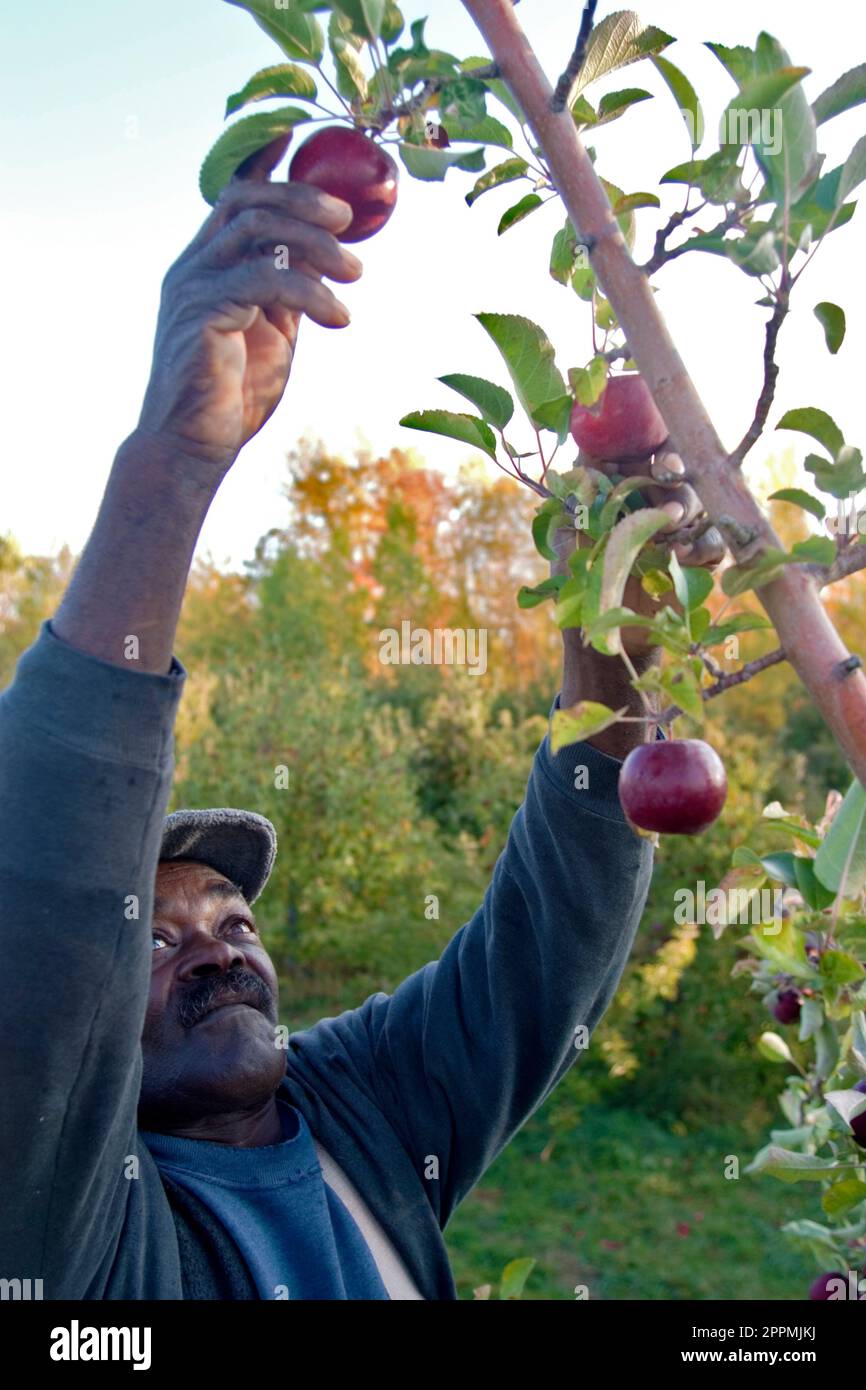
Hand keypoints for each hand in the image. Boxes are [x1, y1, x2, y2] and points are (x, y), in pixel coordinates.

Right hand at [136, 134, 362, 473]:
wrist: (192, 447)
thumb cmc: (231, 395)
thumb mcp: (271, 335)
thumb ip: (286, 294)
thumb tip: (320, 262)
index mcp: (207, 265)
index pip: (231, 196)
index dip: (263, 162)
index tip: (298, 137)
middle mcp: (193, 266)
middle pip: (245, 200)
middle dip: (300, 197)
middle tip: (347, 218)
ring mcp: (193, 287)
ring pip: (256, 232)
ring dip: (316, 245)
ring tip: (356, 274)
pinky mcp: (203, 314)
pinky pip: (263, 281)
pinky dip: (310, 292)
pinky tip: (339, 317)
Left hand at [553, 445, 725, 655]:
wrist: (600, 637)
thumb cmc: (578, 582)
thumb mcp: (569, 533)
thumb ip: (579, 494)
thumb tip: (589, 453)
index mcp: (622, 488)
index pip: (644, 451)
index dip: (650, 442)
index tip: (644, 446)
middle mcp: (652, 503)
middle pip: (677, 469)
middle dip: (674, 467)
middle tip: (667, 474)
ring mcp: (678, 531)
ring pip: (699, 500)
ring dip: (687, 504)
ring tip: (671, 521)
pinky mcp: (698, 561)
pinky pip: (714, 542)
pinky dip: (703, 544)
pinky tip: (681, 555)